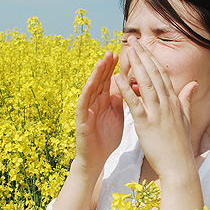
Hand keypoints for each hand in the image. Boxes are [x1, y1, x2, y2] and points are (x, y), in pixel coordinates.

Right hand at [74, 51, 123, 172]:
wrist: (97, 158)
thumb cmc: (107, 136)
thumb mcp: (117, 114)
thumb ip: (120, 99)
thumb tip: (127, 83)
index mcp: (105, 100)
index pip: (110, 79)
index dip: (115, 67)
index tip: (124, 53)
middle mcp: (95, 101)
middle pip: (100, 80)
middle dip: (106, 66)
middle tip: (112, 51)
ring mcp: (87, 109)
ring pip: (91, 88)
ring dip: (96, 74)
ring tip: (101, 61)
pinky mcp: (82, 120)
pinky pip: (83, 104)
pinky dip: (87, 92)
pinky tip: (91, 83)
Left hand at [114, 37, 196, 179]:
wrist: (179, 166)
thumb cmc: (180, 145)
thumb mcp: (185, 119)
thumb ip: (186, 99)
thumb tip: (193, 84)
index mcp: (174, 101)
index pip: (162, 74)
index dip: (152, 59)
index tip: (144, 47)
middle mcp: (166, 103)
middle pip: (154, 74)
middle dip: (143, 55)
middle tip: (133, 40)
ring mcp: (157, 113)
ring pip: (146, 83)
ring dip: (136, 65)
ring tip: (128, 51)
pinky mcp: (146, 124)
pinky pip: (135, 103)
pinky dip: (126, 89)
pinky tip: (117, 78)